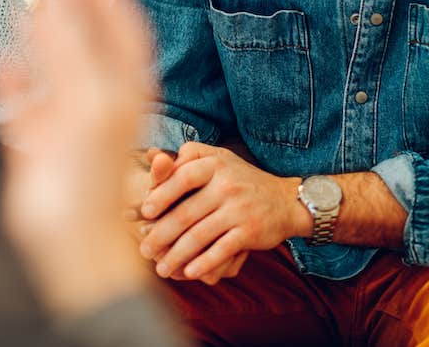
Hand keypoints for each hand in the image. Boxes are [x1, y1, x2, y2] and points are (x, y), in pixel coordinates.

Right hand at [0, 0, 155, 314]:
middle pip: (87, 45)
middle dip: (72, 12)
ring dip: (42, 42)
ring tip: (28, 10)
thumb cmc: (89, 176)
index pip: (123, 30)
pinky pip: (24, 107)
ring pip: (55, 72)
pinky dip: (12, 84)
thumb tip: (51, 4)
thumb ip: (68, 51)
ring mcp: (68, 124)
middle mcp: (99, 102)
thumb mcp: (87, 100)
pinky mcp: (38, 149)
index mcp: (123, 91)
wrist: (70, 247)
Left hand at [139, 142, 299, 282]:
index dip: (160, 195)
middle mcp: (226, 185)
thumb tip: (153, 156)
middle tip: (144, 249)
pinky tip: (188, 272)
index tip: (144, 212)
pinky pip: (221, 250)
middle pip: (185, 213)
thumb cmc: (239, 178)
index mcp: (214, 164)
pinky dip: (203, 263)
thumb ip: (188, 156)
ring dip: (176, 255)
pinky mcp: (250, 232)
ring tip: (161, 268)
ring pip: (199, 236)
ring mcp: (238, 209)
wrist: (285, 200)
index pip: (181, 178)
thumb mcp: (218, 159)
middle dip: (160, 234)